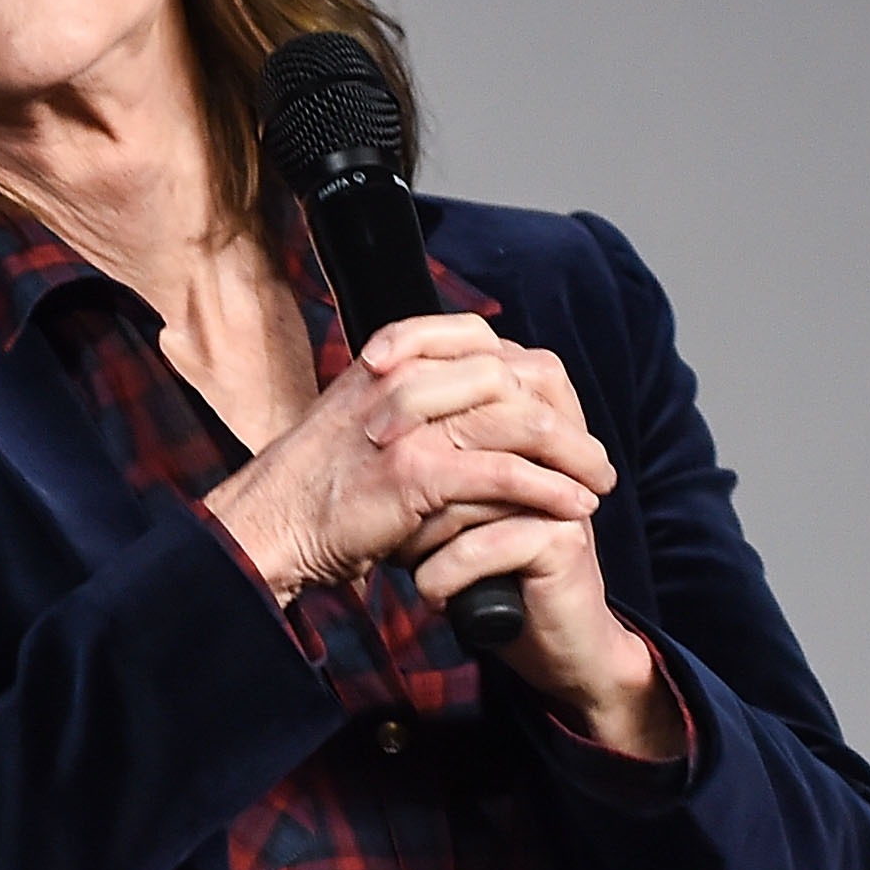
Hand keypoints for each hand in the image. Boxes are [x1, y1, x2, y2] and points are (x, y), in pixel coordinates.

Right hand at [202, 313, 610, 605]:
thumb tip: (477, 403)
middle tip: (594, 455)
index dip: (531, 375)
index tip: (560, 408)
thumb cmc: (319, 484)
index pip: (482, 343)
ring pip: (518, 420)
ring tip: (598, 482)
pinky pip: (504, 474)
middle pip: (513, 377)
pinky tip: (575, 508)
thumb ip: (412, 402)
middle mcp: (401, 377)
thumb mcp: (361, 418)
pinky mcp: (415, 472)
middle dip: (565, 415)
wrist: (270, 525)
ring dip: (572, 454)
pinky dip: (549, 491)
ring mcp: (408, 423)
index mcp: (388, 356)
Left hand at [396, 367, 682, 761]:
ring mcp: (562, 487)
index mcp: (530, 416)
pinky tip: (432, 596)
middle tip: (374, 512)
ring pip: (466, 487)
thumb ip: (436, 447)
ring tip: (401, 560)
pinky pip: (479, 546)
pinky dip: (440, 578)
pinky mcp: (563, 538)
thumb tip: (372, 402)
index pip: (477, 367)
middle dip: (408, 475)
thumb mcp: (458, 498)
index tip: (368, 417)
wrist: (554, 640)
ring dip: (420, 535)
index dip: (422, 369)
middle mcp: (551, 441)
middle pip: (467, 427)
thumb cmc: (492, 566)